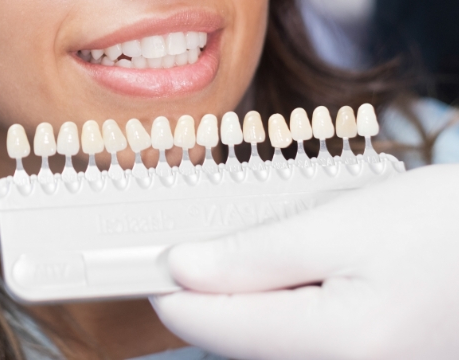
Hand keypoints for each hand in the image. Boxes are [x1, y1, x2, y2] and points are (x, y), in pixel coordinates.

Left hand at [152, 164, 458, 359]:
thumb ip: (254, 256)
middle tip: (208, 233)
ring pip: (265, 341)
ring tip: (273, 245)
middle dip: (213, 287)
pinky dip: (282, 306)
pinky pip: (298, 342)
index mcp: (336, 345)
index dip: (168, 287)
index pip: (211, 327)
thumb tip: (182, 269)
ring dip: (249, 296)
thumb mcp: (339, 226)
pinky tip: (298, 269)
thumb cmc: (441, 228)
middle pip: (237, 338)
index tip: (142, 254)